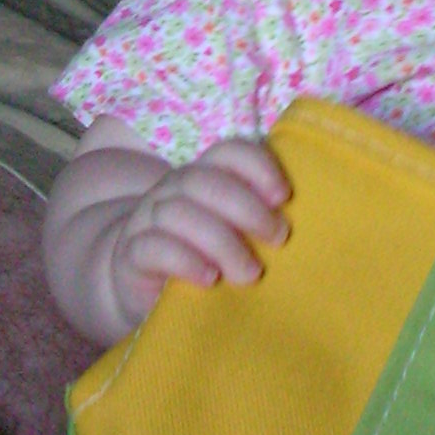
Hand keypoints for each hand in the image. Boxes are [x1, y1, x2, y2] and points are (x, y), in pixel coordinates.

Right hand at [105, 137, 290, 328]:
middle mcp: (173, 189)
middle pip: (205, 181)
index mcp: (203, 177)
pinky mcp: (131, 255)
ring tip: (249, 274)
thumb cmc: (200, 254)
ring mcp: (147, 219)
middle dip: (246, 207)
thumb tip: (304, 223)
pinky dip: (185, 260)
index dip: (257, 166)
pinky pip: (153, 247)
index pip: (227, 152)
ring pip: (178, 212)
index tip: (284, 196)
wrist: (137, 282)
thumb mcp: (230, 232)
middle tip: (277, 238)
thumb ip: (256, 218)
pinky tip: (209, 279)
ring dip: (221, 242)